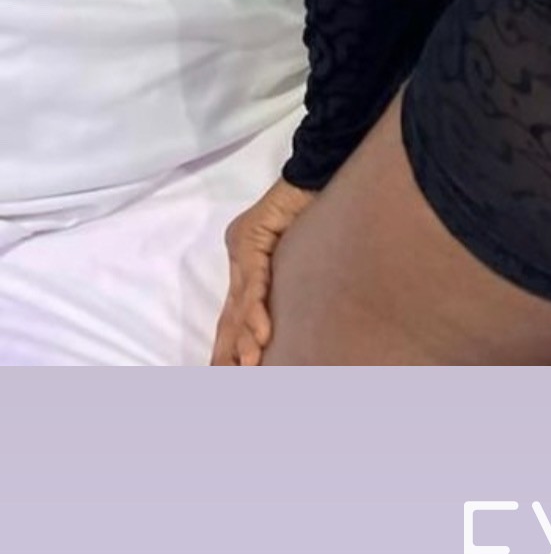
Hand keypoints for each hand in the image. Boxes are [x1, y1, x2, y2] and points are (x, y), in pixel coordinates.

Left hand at [211, 176, 315, 366]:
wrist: (318, 173)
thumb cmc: (317, 211)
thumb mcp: (296, 258)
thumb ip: (283, 285)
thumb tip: (286, 323)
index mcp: (247, 260)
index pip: (234, 310)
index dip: (230, 344)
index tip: (228, 375)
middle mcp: (238, 253)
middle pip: (229, 311)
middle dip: (228, 349)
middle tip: (230, 381)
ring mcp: (241, 244)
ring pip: (241, 301)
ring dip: (246, 336)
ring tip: (250, 365)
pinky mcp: (252, 235)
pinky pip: (255, 279)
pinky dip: (257, 308)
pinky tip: (261, 332)